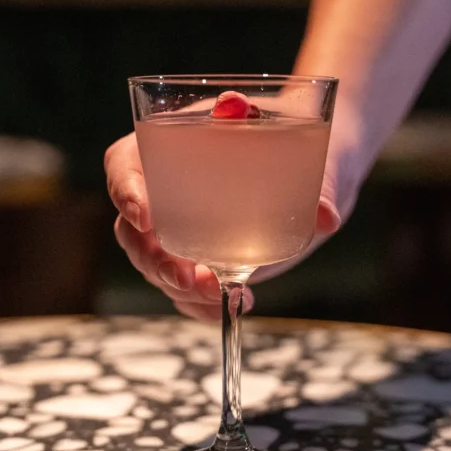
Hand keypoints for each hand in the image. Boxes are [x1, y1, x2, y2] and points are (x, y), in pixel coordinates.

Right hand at [105, 104, 355, 319]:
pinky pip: (184, 287)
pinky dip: (199, 304)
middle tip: (185, 276)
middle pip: (132, 228)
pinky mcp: (200, 259)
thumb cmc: (298, 143)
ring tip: (216, 297)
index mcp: (172, 144)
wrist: (313, 169)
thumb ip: (315, 182)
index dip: (124, 190)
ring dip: (176, 287)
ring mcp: (180, 230)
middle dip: (152, 258)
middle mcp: (165, 189)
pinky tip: (228, 308)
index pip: (125, 163)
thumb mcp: (306, 151)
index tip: (144, 218)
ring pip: (153, 264)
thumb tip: (325, 217)